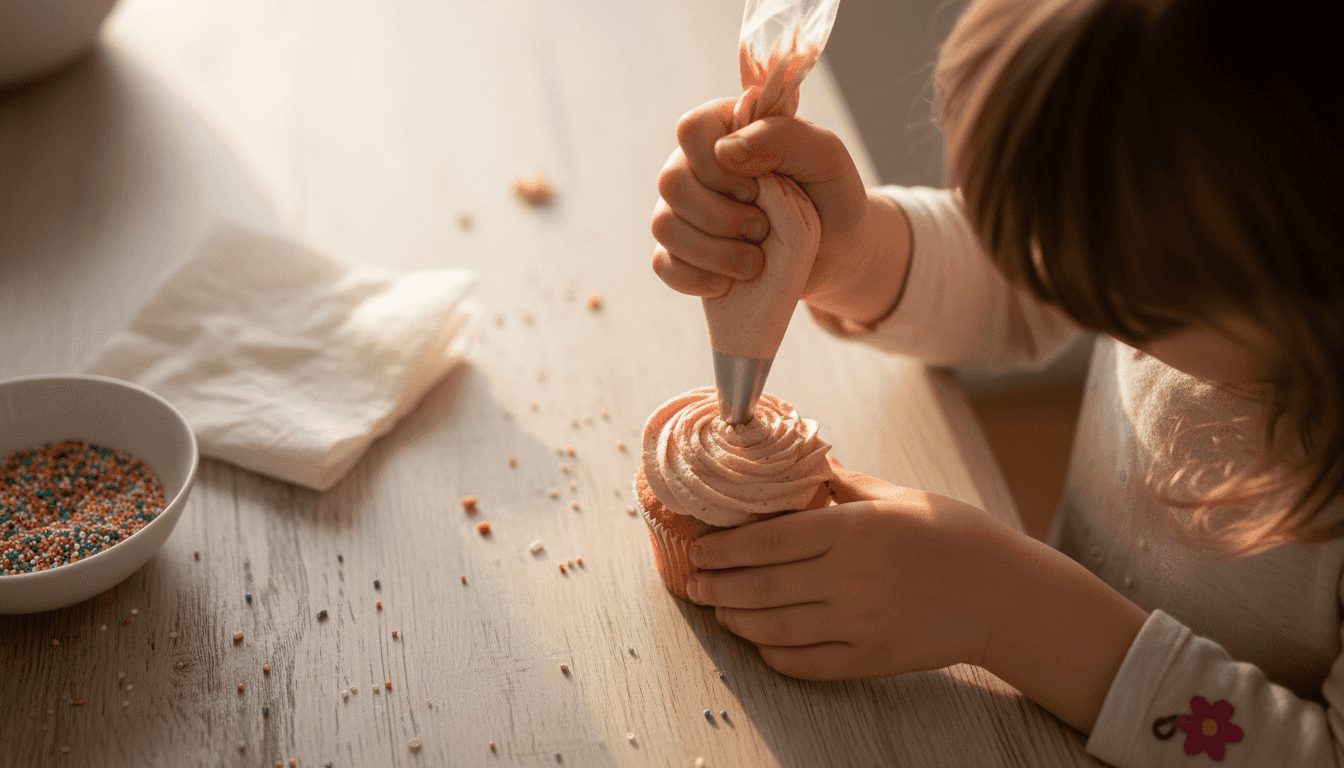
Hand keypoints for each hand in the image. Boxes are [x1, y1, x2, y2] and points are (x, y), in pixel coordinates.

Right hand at [650, 99, 908, 323]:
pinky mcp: (684, 251)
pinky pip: (663, 263)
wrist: (839, 253)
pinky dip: (693, 278)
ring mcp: (686, 209)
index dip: (717, 166)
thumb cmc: (832, 197)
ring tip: (755, 263)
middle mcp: (697, 165)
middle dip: (719, 216)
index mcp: (728, 128)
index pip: (692, 130)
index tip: (757, 188)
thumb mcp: (826, 158)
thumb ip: (784, 138)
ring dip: (711, 252)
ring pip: (664, 225)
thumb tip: (725, 151)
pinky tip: (727, 284)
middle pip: (671, 182)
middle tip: (762, 228)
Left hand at [685, 457, 1014, 679]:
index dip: (726, 547)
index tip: (700, 548)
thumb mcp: (896, 496)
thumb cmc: (952, 534)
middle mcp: (851, 577)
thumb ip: (842, 483)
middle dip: (718, 586)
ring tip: (718, 610)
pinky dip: (775, 655)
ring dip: (738, 620)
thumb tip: (802, 459)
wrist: (1004, 592)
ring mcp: (860, 622)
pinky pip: (808, 663)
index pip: (770, 540)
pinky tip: (760, 642)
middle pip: (763, 586)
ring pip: (776, 628)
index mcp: (855, 530)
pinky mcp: (871, 657)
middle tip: (694, 583)